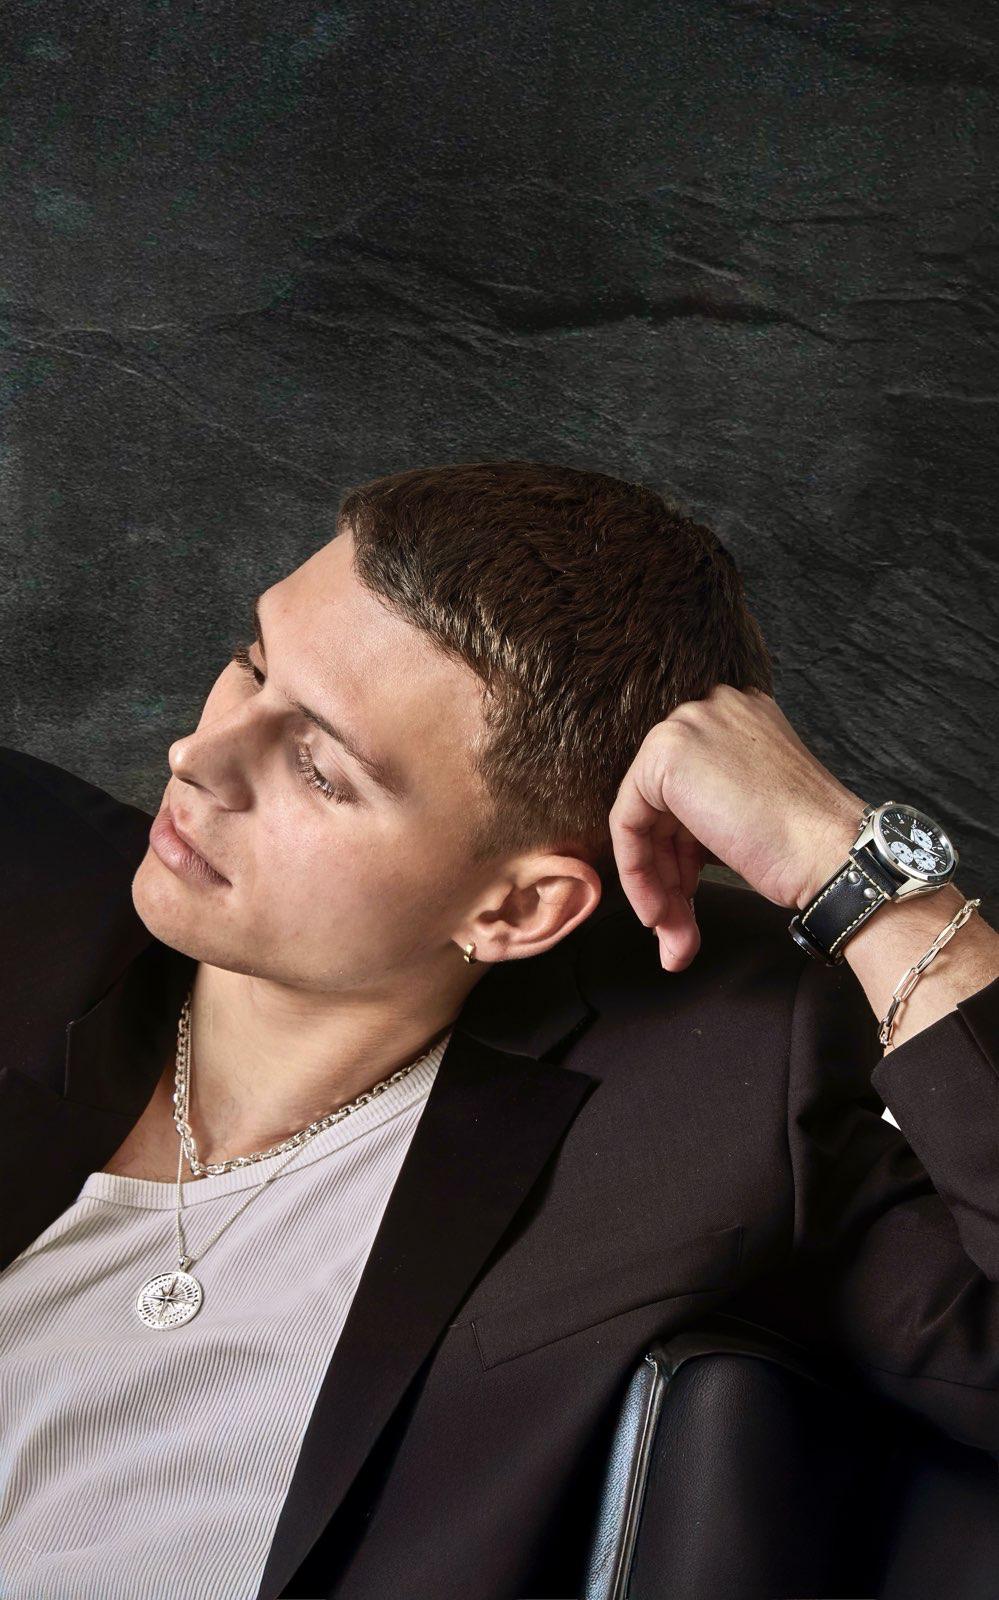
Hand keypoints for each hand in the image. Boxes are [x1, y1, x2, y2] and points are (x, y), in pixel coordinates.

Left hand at [608, 684, 864, 970]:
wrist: (834, 854)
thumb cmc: (809, 844)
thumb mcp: (754, 808)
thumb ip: (711, 807)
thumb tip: (666, 849)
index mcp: (737, 719)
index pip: (688, 791)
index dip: (684, 851)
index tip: (690, 896)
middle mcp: (710, 710)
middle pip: (663, 806)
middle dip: (668, 873)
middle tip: (678, 929)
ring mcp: (687, 727)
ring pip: (644, 818)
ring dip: (657, 886)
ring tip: (676, 937)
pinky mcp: (665, 754)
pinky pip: (628, 822)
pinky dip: (638, 873)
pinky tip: (660, 913)